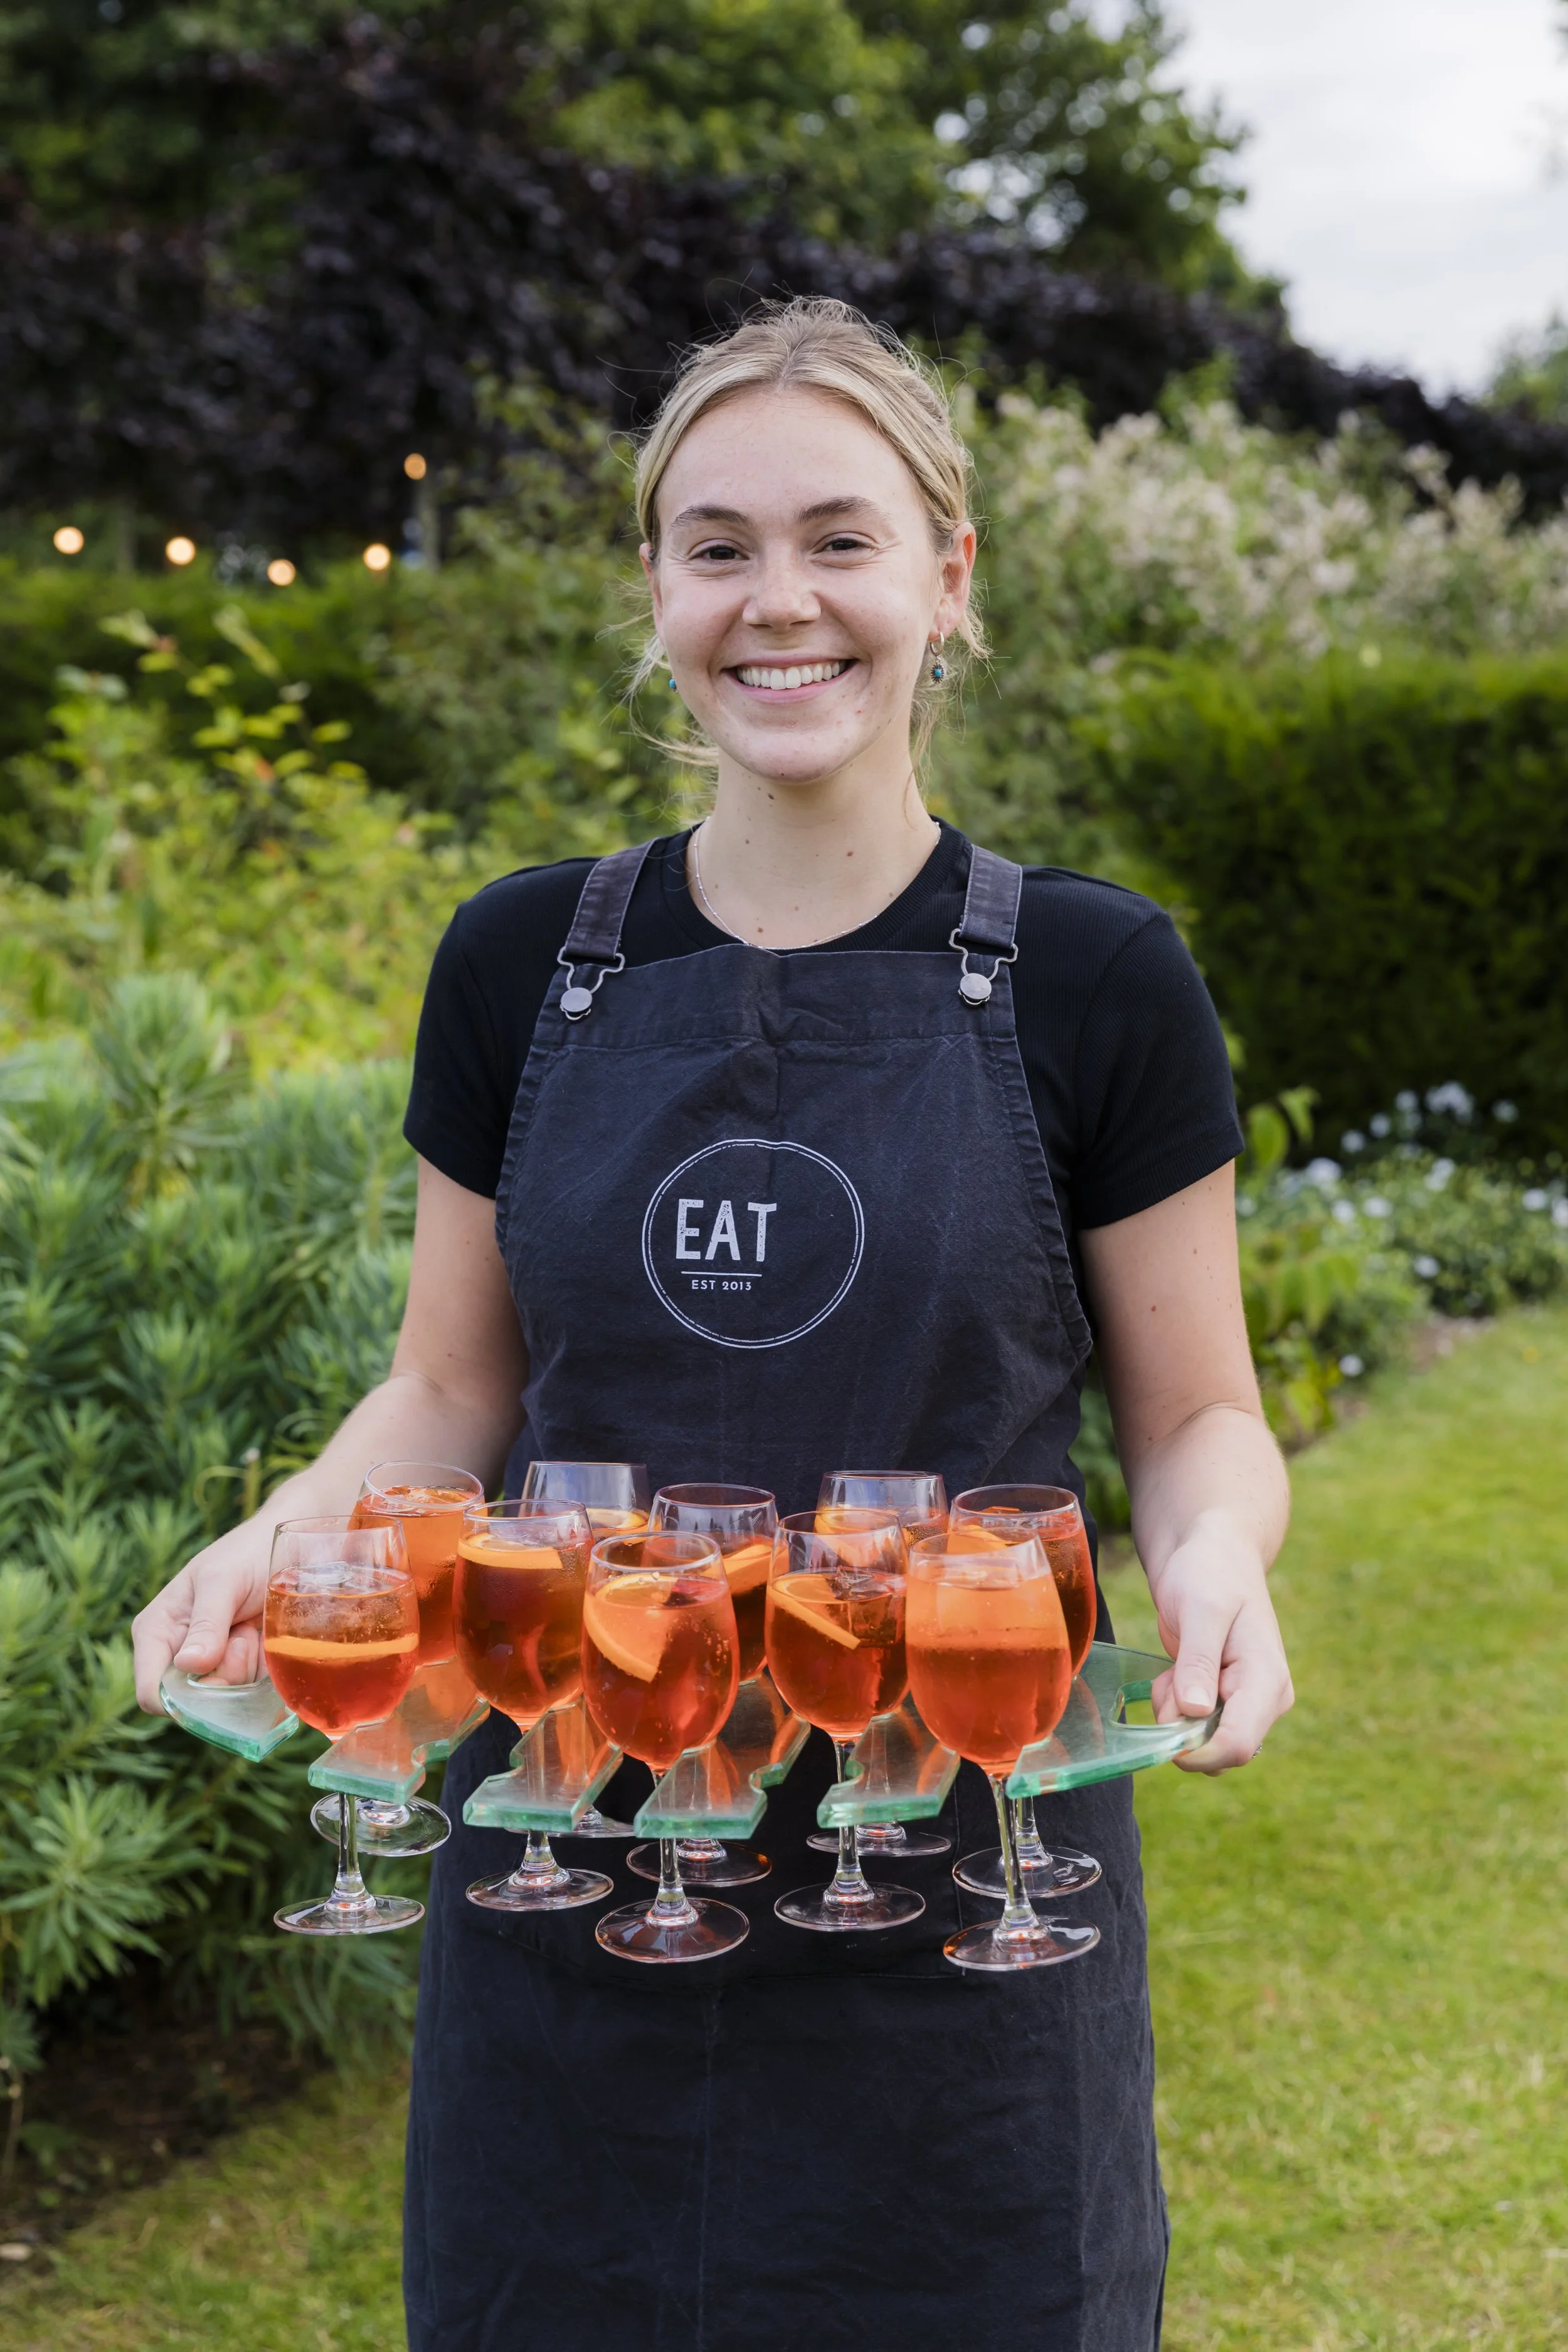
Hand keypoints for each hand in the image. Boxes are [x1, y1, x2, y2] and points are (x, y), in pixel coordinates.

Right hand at [132, 1515, 275, 1714]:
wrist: (289, 1547)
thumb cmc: (247, 1554)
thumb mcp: (223, 1581)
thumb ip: (206, 1622)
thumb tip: (188, 1665)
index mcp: (156, 1633)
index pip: (152, 1693)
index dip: (182, 1699)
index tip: (217, 1666)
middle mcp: (177, 1656)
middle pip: (195, 1702)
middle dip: (226, 1674)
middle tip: (243, 1633)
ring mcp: (211, 1666)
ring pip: (227, 1700)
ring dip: (249, 1667)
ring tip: (252, 1627)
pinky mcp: (240, 1670)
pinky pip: (253, 1693)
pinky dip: (265, 1669)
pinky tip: (264, 1637)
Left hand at [1143, 1517, 1293, 1773]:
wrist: (1211, 1553)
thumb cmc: (1210, 1572)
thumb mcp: (1201, 1609)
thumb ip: (1198, 1661)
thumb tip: (1195, 1712)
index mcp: (1267, 1680)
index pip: (1238, 1744)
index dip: (1197, 1752)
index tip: (1162, 1729)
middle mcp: (1264, 1700)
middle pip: (1220, 1751)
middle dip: (1182, 1726)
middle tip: (1169, 1678)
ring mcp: (1246, 1703)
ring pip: (1204, 1743)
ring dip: (1175, 1715)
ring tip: (1173, 1668)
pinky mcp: (1226, 1702)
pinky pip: (1195, 1727)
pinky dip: (1175, 1706)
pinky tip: (1176, 1671)